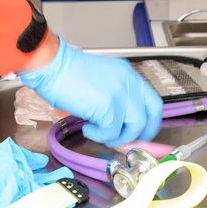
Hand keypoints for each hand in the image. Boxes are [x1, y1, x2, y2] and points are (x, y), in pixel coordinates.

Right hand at [19, 37, 162, 146]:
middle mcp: (129, 83)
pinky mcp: (109, 108)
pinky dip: (98, 136)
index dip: (150, 121)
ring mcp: (121, 95)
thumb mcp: (102, 79)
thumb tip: (121, 123)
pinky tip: (87, 128)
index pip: (153, 102)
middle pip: (150, 116)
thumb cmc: (68, 73)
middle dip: (141, 134)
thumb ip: (116, 96)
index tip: (141, 132)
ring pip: (134, 128)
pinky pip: (111, 133)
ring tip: (99, 132)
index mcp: (129, 75)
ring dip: (117, 137)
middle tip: (126, 140)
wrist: (53, 67)